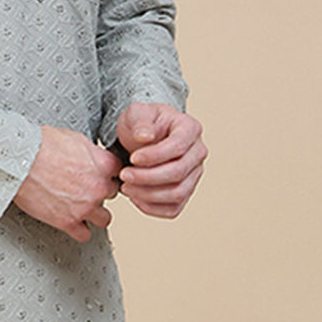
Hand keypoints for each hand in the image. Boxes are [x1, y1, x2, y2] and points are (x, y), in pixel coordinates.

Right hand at [13, 125, 122, 242]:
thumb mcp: (75, 138)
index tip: (99, 173)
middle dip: (99, 191)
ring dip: (94, 213)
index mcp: (104, 164)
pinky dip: (79, 229)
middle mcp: (99, 187)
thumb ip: (92, 152)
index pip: (119, 172)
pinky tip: (72, 221)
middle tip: (84, 187)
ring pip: (104, 219)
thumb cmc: (42, 145)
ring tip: (81, 207)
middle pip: (112, 194)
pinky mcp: (67, 222)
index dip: (107, 172)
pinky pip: (84, 235)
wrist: (20, 160)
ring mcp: (85, 207)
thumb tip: (94, 157)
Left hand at [115, 102, 206, 218]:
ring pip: (177, 194)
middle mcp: (198, 152)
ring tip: (126, 186)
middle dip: (147, 177)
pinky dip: (152, 207)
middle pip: (178, 173)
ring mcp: (194, 174)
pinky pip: (173, 208)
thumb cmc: (142, 123)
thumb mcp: (136, 112)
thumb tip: (145, 137)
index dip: (154, 156)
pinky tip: (135, 197)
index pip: (178, 147)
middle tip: (124, 175)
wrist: (142, 137)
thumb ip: (140, 120)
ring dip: (148, 195)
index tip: (132, 158)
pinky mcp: (185, 191)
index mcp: (190, 128)